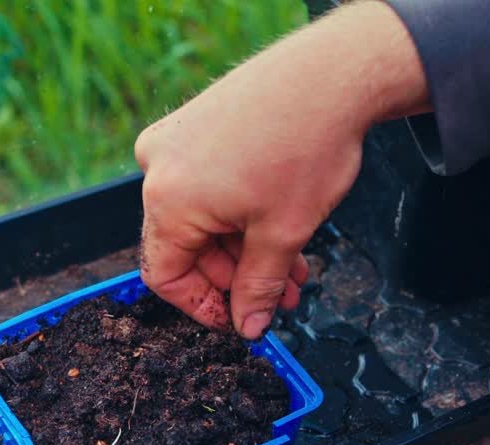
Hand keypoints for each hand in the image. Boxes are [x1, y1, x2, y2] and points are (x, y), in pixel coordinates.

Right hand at [134, 1, 429, 338]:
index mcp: (167, 201)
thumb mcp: (283, 233)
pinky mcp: (196, 125)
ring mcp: (175, 142)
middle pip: (185, 247)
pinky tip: (281, 226)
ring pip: (202, 218)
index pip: (165, 276)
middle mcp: (159, 169)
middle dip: (236, 276)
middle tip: (280, 295)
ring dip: (245, 248)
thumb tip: (247, 325)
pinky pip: (208, 185)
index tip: (239, 319)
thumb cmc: (304, 146)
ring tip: (293, 266)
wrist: (330, 74)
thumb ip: (258, 287)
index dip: (204, 306)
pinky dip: (240, 212)